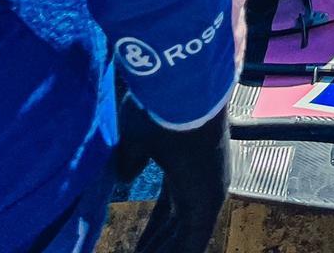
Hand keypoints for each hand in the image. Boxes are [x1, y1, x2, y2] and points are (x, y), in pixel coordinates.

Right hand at [115, 97, 229, 252]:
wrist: (182, 95)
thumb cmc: (159, 108)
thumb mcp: (137, 138)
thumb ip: (130, 160)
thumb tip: (125, 176)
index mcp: (185, 167)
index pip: (168, 211)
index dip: (152, 232)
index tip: (138, 248)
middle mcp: (199, 183)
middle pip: (173, 227)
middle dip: (155, 246)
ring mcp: (206, 194)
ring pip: (181, 239)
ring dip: (159, 251)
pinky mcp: (208, 203)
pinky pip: (189, 243)